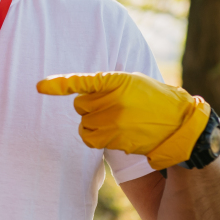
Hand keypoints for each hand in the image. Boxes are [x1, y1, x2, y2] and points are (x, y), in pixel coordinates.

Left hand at [37, 72, 211, 169]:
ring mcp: (115, 121)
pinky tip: (110, 133)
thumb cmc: (155, 100)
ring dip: (92, 124)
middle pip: (80, 106)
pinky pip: (91, 139)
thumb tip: (84, 93)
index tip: (40, 87)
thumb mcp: (134, 83)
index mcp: (118, 81)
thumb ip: (109, 85)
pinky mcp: (116, 139)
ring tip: (113, 121)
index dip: (60, 84)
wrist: (179, 125)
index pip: (83, 82)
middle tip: (111, 108)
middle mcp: (114, 100)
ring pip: (84, 124)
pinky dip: (95, 137)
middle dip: (90, 108)